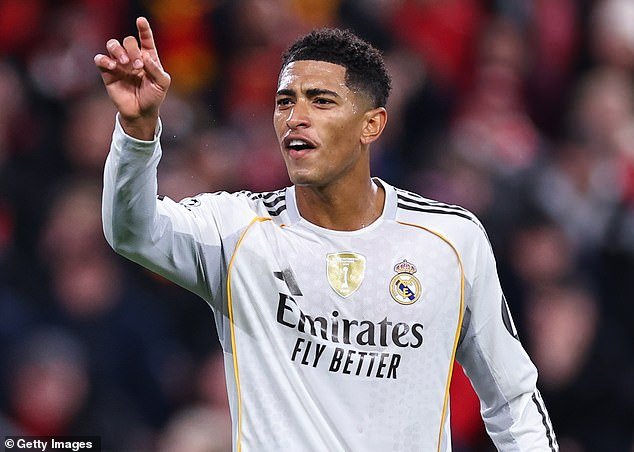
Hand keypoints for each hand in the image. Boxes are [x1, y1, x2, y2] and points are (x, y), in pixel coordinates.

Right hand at [94, 17, 169, 139]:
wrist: (141, 112)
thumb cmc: (153, 97)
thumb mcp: (162, 84)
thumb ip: (156, 70)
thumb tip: (145, 58)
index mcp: (148, 57)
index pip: (145, 39)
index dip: (143, 29)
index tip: (140, 20)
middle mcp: (133, 57)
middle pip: (128, 41)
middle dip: (132, 50)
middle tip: (137, 65)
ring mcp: (119, 64)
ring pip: (112, 45)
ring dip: (118, 50)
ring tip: (124, 63)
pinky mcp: (108, 72)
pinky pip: (100, 59)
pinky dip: (104, 59)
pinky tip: (112, 65)